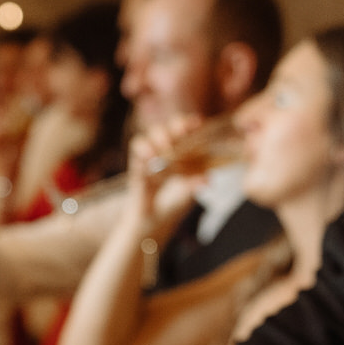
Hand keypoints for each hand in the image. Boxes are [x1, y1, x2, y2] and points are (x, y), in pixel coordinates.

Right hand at [125, 115, 207, 230]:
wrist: (153, 221)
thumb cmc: (173, 204)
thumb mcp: (188, 194)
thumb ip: (195, 185)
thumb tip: (207, 179)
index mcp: (181, 154)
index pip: (184, 131)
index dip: (189, 124)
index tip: (197, 122)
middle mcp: (163, 151)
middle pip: (166, 128)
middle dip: (174, 127)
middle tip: (182, 132)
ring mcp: (148, 157)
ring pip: (149, 136)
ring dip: (158, 138)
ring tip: (166, 148)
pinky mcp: (136, 165)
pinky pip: (136, 149)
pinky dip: (143, 149)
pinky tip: (150, 157)